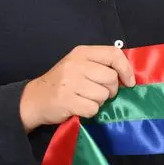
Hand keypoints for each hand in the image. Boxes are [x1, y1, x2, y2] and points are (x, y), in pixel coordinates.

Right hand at [20, 45, 135, 130]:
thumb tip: (128, 76)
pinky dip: (90, 111)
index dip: (126, 69)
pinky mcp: (67, 100)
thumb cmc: (62, 83)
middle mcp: (76, 64)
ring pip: (103, 95)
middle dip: (111, 90)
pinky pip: (93, 108)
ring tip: (85, 99)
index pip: (113, 54)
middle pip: (111, 78)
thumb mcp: (78, 65)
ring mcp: (70, 82)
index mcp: (81, 52)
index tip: (129, 82)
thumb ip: (100, 65)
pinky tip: (79, 107)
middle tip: (100, 93)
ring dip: (99, 102)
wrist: (34, 99)